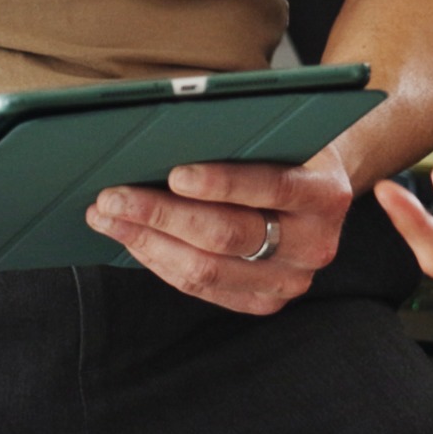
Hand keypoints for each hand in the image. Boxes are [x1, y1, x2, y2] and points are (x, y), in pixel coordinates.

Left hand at [89, 156, 354, 313]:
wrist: (316, 192)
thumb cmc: (285, 150)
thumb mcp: (280, 132)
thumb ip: (240, 132)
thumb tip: (165, 132)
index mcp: (326, 193)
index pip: (272, 187)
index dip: (222, 182)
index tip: (175, 174)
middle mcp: (315, 244)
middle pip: (228, 234)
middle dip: (162, 214)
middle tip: (113, 197)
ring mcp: (291, 281)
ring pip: (206, 270)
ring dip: (147, 241)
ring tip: (106, 217)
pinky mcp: (265, 302)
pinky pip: (201, 288)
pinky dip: (160, 261)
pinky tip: (131, 239)